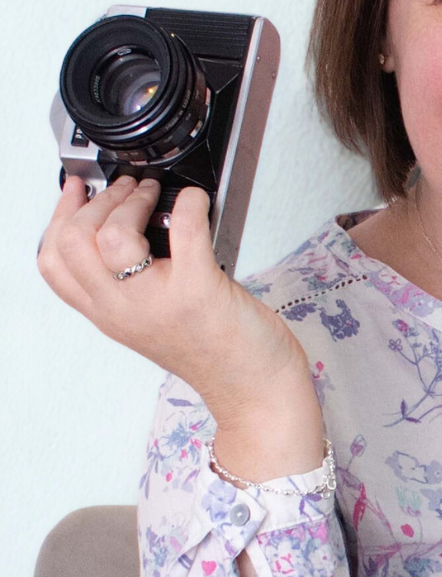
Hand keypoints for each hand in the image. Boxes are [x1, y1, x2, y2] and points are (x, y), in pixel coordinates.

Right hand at [37, 174, 313, 433]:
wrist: (254, 388)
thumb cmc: (216, 351)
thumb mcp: (152, 322)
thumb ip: (131, 287)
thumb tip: (130, 231)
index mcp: (109, 314)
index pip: (53, 263)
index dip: (59, 217)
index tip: (77, 191)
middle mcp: (124, 310)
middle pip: (73, 242)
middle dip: (99, 200)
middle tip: (130, 188)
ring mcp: (159, 300)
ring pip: (110, 236)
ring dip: (132, 200)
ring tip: (154, 192)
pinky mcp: (200, 289)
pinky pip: (185, 231)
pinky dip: (189, 204)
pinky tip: (195, 200)